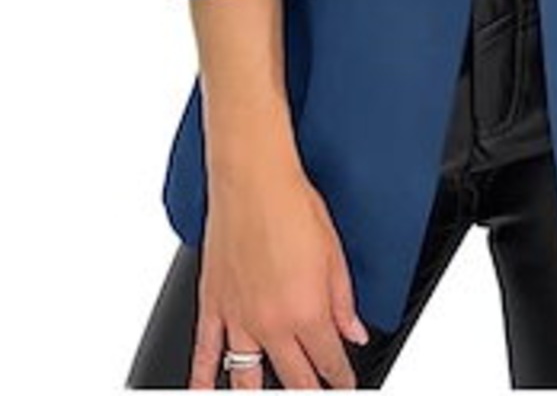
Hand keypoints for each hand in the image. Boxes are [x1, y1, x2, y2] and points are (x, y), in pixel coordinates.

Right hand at [190, 163, 368, 388]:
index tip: (346, 384)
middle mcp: (271, 323)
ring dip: (260, 394)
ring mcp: (238, 317)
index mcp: (307, 311)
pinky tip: (204, 393)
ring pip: (247, 376)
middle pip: (294, 378)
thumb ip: (344, 302)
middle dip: (309, 391)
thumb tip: (355, 332)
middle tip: (317, 393)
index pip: (328, 361)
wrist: (254, 181)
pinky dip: (201, 379)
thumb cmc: (293, 206)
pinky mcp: (212, 304)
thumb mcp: (334, 254)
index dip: (341, 379)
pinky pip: (203, 353)